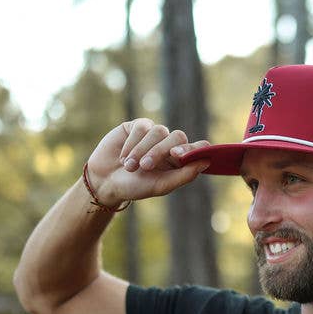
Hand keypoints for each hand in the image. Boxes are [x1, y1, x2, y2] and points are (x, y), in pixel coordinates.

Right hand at [85, 119, 210, 205]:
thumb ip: (184, 175)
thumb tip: (207, 162)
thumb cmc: (135, 186)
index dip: (195, 148)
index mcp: (179, 160)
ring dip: (142, 150)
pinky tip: (123, 157)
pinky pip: (142, 128)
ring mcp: (154, 134)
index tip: (180, 155)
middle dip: (160, 151)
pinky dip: (132, 143)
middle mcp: (169, 144)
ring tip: (130, 167)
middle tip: (146, 166)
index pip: (197, 147)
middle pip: (177, 136)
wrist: (105, 181)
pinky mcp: (137, 126)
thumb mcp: (161, 186)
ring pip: (158, 132)